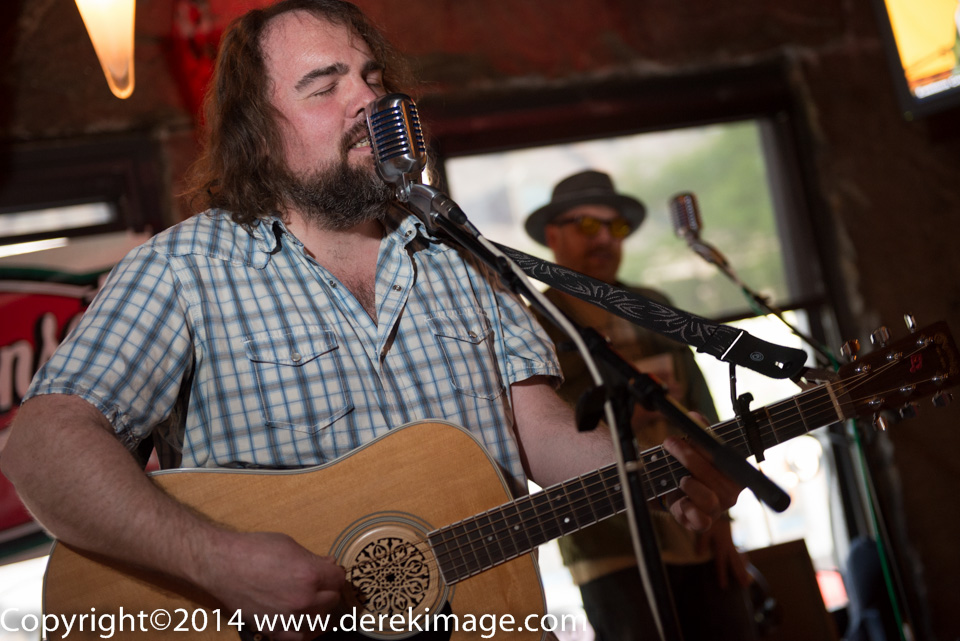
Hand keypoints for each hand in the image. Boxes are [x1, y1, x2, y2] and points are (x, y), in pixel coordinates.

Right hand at [196, 531, 345, 640]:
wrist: (222, 565)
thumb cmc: (253, 549)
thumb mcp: (290, 545)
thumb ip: (313, 559)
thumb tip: (329, 565)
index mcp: (310, 574)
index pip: (339, 579)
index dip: (335, 573)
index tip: (330, 571)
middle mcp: (303, 599)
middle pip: (332, 599)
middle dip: (328, 590)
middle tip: (319, 584)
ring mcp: (288, 617)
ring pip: (319, 621)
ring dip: (319, 611)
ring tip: (311, 602)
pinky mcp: (272, 629)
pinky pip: (298, 638)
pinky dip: (303, 631)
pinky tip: (302, 623)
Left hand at [661, 436, 743, 531]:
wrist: (670, 488)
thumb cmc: (687, 465)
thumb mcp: (693, 445)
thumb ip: (698, 429)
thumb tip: (695, 417)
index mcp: (734, 470)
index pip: (730, 458)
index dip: (710, 447)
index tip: (691, 435)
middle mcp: (730, 491)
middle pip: (716, 476)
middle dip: (690, 458)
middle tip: (671, 443)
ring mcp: (717, 508)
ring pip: (708, 498)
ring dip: (690, 484)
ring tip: (680, 478)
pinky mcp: (702, 522)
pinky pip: (701, 521)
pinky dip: (689, 510)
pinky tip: (682, 501)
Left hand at [698, 518, 751, 588]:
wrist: (716, 507)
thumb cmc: (708, 520)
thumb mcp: (703, 529)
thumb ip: (701, 541)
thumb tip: (698, 554)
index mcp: (721, 544)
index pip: (721, 562)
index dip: (721, 574)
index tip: (723, 587)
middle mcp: (728, 545)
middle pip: (735, 562)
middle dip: (739, 574)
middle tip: (744, 586)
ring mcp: (731, 543)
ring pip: (738, 559)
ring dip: (742, 570)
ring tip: (746, 581)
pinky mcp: (730, 541)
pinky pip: (738, 554)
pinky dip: (742, 561)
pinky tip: (745, 567)